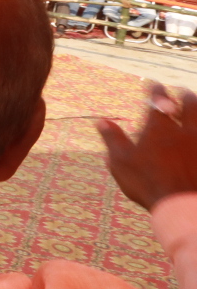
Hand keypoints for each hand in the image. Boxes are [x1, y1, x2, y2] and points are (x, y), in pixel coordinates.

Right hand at [100, 82, 196, 210]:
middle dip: (184, 96)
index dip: (155, 90)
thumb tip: (101, 121)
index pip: (157, 101)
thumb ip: (113, 139)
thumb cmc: (147, 182)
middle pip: (189, 105)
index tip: (154, 84)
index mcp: (158, 128)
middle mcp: (183, 130)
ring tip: (195, 106)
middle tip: (182, 92)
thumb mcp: (121, 161)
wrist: (181, 204)